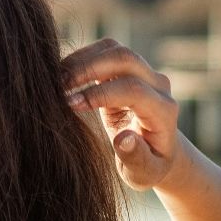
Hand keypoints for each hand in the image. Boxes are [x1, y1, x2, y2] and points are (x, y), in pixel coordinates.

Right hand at [64, 39, 194, 191]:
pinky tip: (64, 75)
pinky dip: (82, 58)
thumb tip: (124, 139)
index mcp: (163, 110)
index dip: (100, 93)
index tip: (72, 105)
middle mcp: (158, 85)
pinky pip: (105, 51)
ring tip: (57, 79)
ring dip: (82, 59)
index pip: (132, 89)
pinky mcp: (128, 68)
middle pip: (125, 58)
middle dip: (88, 68)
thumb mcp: (143, 172)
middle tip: (59, 86)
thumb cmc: (148, 166)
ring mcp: (144, 72)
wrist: (157, 151)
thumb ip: (135, 157)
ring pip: (113, 48)